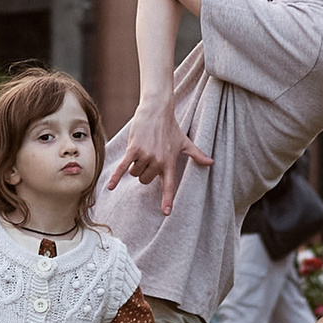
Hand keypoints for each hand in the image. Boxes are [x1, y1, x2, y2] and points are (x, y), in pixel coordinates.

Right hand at [105, 98, 213, 212]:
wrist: (157, 110)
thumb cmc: (170, 127)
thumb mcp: (184, 142)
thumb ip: (197, 154)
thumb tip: (211, 162)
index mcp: (169, 162)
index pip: (169, 185)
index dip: (167, 199)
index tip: (166, 212)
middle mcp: (158, 161)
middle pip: (145, 180)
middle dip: (144, 172)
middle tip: (149, 156)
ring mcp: (145, 155)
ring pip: (134, 173)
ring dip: (135, 165)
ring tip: (142, 150)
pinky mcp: (133, 149)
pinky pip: (122, 167)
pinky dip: (116, 177)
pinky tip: (110, 187)